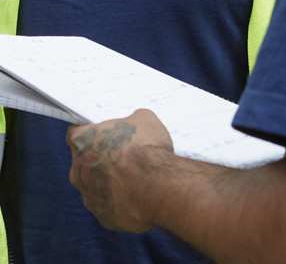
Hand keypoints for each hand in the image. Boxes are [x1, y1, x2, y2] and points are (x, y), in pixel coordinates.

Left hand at [67, 109, 174, 231]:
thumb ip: (130, 121)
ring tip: (136, 176)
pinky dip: (120, 200)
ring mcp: (88, 198)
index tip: (108, 133)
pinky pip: (109, 205)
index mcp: (82, 141)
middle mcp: (77, 171)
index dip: (93, 132)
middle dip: (101, 158)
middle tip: (124, 153)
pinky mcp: (103, 218)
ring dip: (110, 181)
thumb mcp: (145, 118)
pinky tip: (138, 193)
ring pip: (95, 186)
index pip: (77, 133)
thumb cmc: (146, 149)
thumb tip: (133, 126)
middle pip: (85, 162)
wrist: (157, 187)